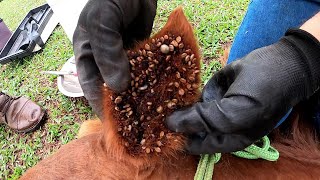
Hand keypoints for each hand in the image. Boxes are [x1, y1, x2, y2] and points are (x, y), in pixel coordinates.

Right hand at [73, 0, 156, 116]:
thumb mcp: (101, 23)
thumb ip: (107, 53)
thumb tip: (118, 87)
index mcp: (88, 58)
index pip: (94, 89)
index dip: (105, 107)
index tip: (118, 124)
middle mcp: (107, 62)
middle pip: (115, 90)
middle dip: (127, 106)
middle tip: (141, 123)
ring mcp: (126, 58)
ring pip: (134, 82)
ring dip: (143, 95)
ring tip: (156, 111)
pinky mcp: (143, 53)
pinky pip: (148, 69)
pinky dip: (155, 79)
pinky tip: (165, 90)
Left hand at [167, 27, 319, 153]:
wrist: (282, 61)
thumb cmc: (265, 91)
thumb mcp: (238, 111)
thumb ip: (205, 120)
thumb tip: (171, 125)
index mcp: (227, 138)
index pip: (195, 144)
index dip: (178, 138)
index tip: (159, 128)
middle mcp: (219, 125)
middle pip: (189, 126)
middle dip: (174, 119)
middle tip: (154, 111)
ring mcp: (215, 106)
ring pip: (188, 109)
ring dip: (175, 104)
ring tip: (157, 99)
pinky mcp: (212, 89)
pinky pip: (193, 93)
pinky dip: (183, 90)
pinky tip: (171, 87)